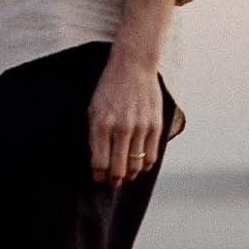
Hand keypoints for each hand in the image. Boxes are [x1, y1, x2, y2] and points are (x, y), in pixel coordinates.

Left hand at [88, 52, 162, 186]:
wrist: (133, 65)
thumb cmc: (110, 87)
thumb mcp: (93, 108)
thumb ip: (94, 134)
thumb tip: (97, 160)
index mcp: (101, 124)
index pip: (99, 163)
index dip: (98, 176)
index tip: (98, 178)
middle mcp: (121, 128)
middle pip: (118, 170)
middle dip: (113, 181)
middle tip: (111, 182)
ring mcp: (140, 128)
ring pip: (135, 166)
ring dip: (129, 175)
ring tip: (125, 174)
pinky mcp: (155, 126)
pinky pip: (151, 157)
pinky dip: (144, 166)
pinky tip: (139, 164)